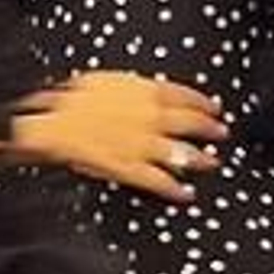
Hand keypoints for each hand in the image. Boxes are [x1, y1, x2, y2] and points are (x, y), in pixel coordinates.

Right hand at [13, 73, 226, 203]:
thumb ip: (133, 87)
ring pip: (181, 153)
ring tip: (212, 163)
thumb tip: (147, 89)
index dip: (203, 102)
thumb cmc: (70, 101)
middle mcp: (150, 118)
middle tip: (221, 133)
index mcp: (144, 92)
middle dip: (209, 129)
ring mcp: (141, 146)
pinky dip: (176, 189)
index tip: (214, 107)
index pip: (184, 95)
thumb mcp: (104, 80)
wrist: (51, 126)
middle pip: (190, 123)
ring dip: (200, 159)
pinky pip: (160, 181)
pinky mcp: (130, 170)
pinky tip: (186, 194)